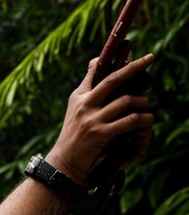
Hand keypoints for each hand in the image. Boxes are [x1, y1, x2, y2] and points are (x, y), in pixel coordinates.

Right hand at [47, 52, 153, 182]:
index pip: (95, 70)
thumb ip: (87, 90)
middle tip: (150, 58)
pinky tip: (146, 120)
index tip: (129, 50)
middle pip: (113, 79)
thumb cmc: (72, 137)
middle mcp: (85, 104)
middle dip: (134, 67)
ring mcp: (92, 119)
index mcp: (79, 96)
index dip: (112, 58)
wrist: (64, 163)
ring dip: (142, 102)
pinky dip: (141, 119)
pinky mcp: (100, 134)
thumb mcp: (75, 110)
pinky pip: (128, 121)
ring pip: (125, 101)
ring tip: (147, 105)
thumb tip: (95, 63)